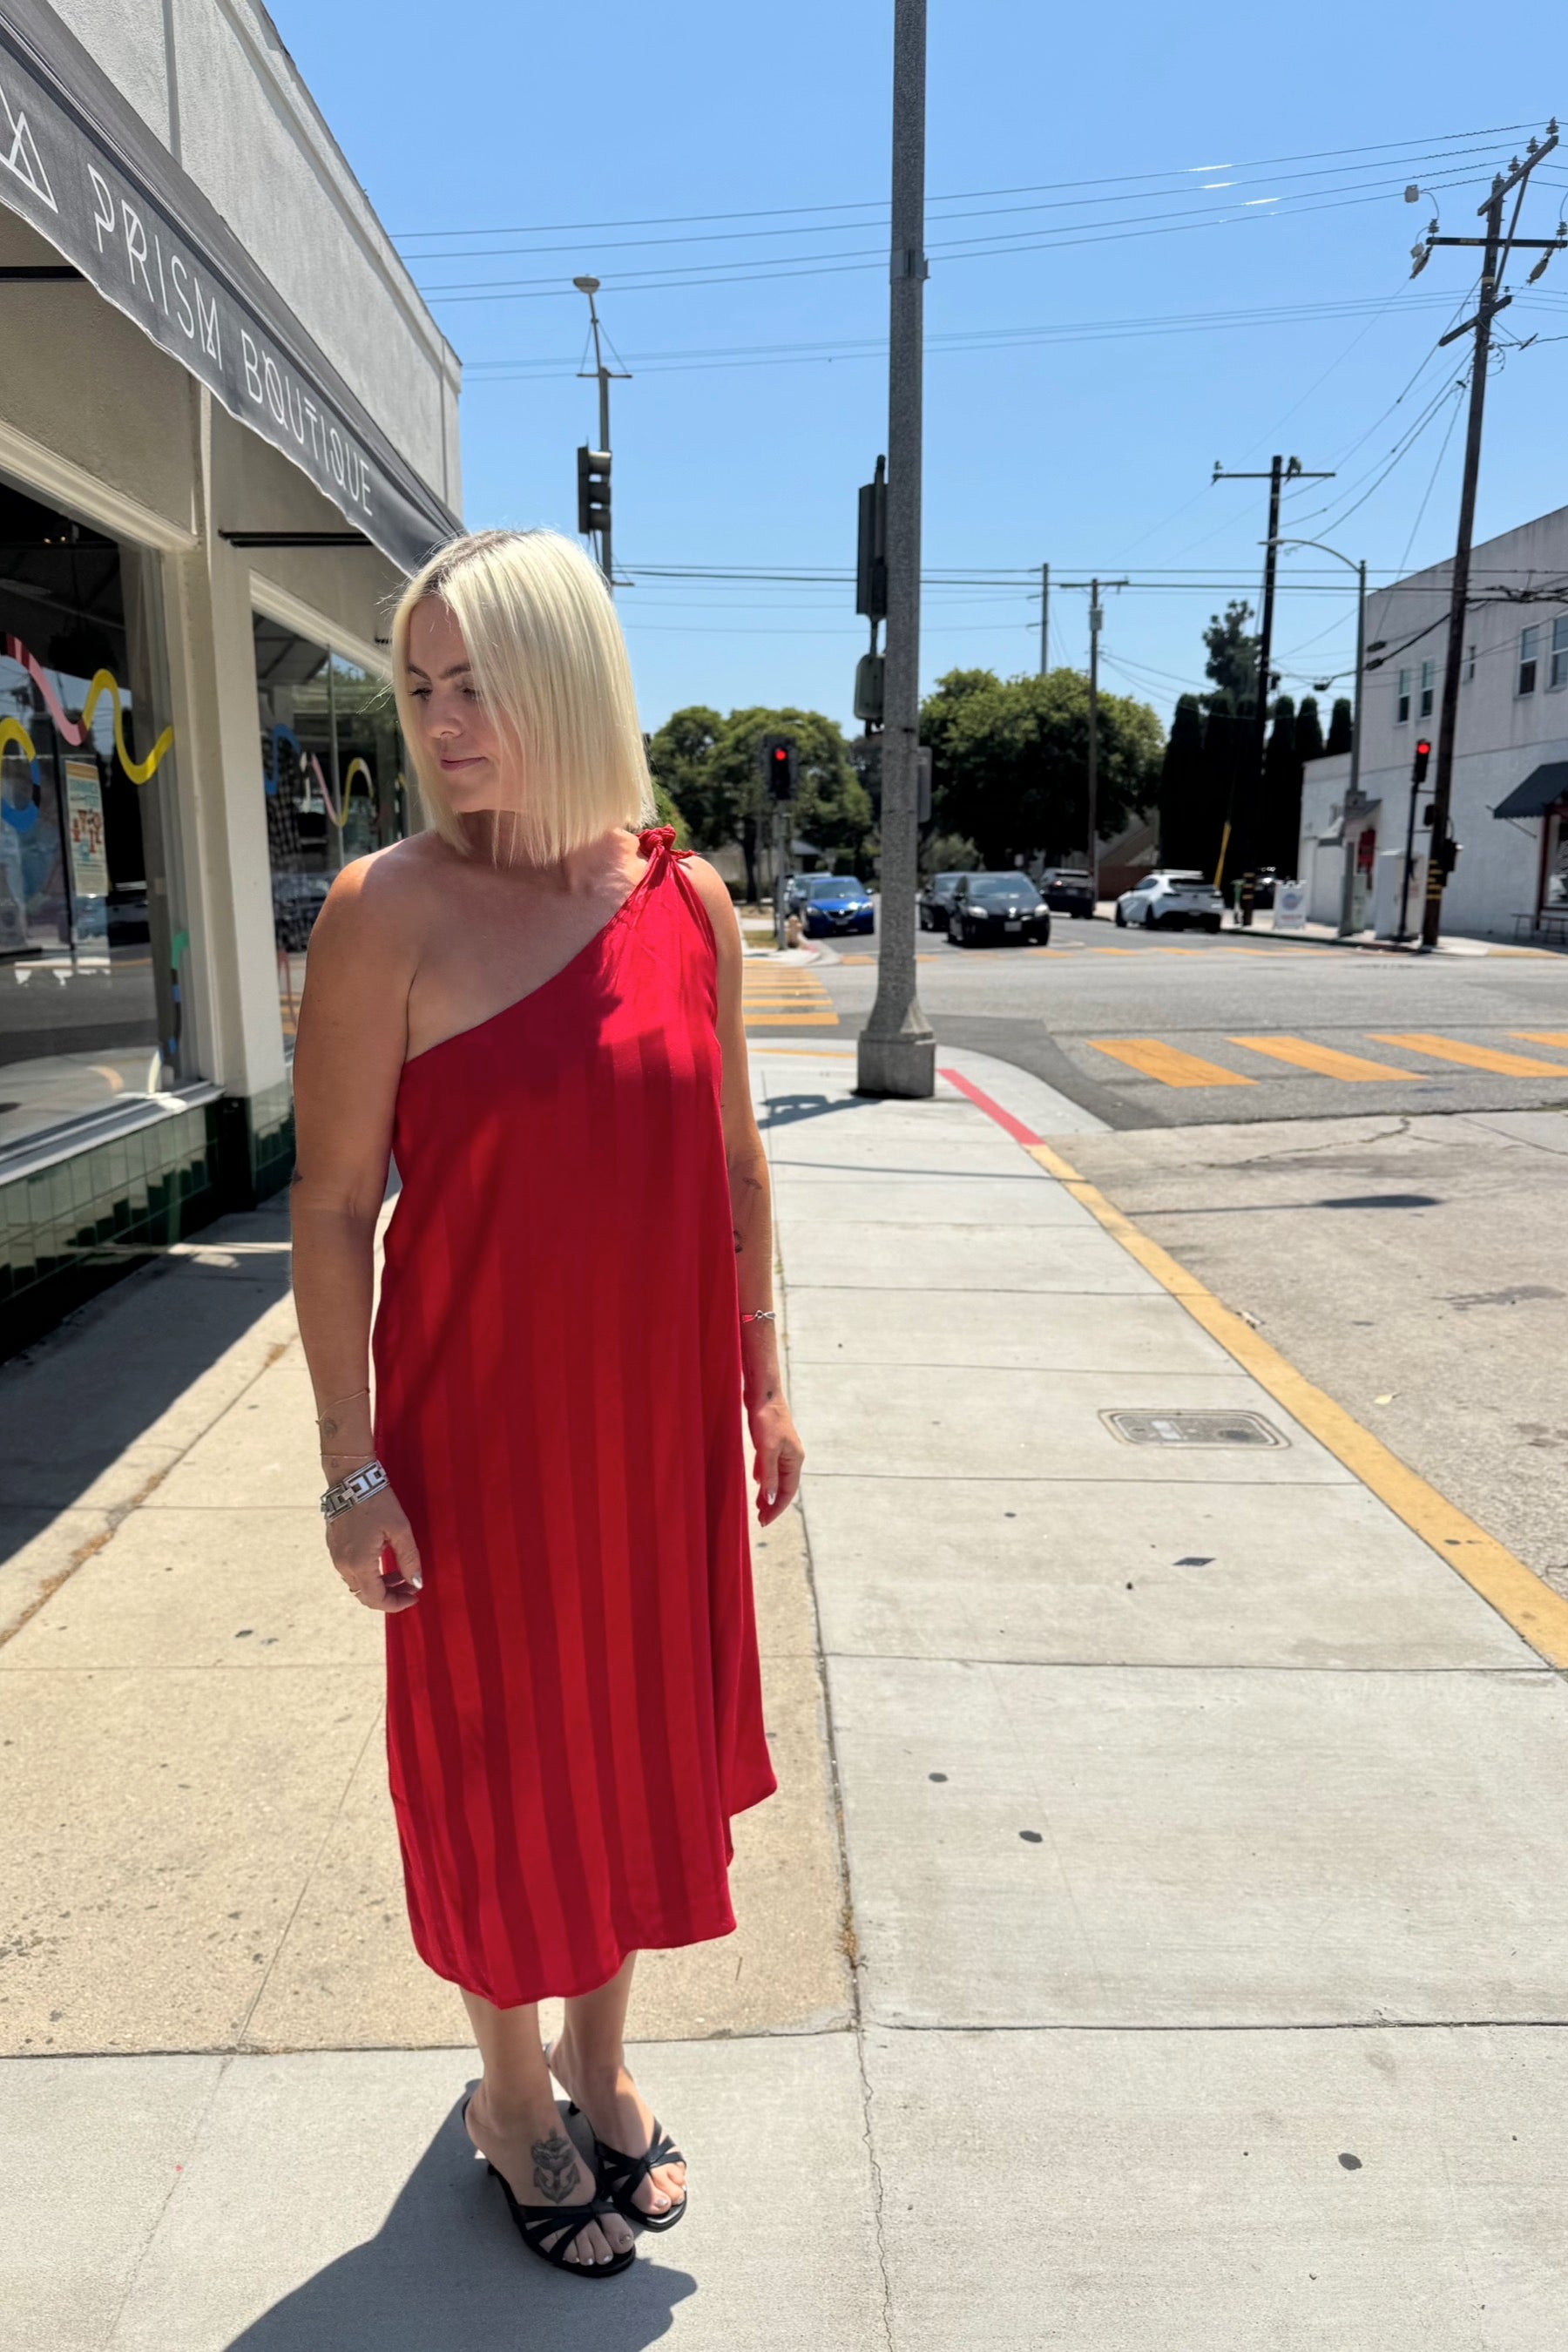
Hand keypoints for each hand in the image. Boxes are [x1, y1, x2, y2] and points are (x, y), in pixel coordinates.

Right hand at [324, 1475, 423, 1610]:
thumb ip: (409, 1559)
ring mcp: (336, 1557)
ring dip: (379, 1585)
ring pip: (358, 1585)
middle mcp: (344, 1565)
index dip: (397, 1604)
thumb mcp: (400, 1529)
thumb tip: (417, 1583)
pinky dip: (369, 1574)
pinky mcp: (334, 1547)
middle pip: (366, 1596)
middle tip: (411, 1587)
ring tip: (401, 1574)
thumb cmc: (377, 1501)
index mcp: (360, 1564)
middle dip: (390, 1596)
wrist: (350, 1479)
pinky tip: (384, 1562)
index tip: (414, 1597)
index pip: (377, 1599)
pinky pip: (351, 1571)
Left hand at [747, 1394, 803, 1527]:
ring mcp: (781, 1450)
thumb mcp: (766, 1449)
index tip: (765, 1521)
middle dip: (772, 1504)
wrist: (763, 1393)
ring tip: (758, 1507)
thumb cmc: (767, 1419)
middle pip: (783, 1487)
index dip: (777, 1508)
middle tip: (760, 1520)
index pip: (787, 1492)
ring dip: (768, 1493)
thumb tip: (771, 1500)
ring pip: (776, 1478)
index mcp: (794, 1460)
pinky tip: (758, 1482)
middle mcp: (790, 1457)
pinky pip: (770, 1467)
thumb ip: (769, 1475)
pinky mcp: (771, 1443)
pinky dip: (765, 1478)